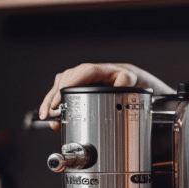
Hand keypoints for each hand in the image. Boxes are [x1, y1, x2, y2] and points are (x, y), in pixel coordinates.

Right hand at [37, 63, 171, 130]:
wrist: (139, 87)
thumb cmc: (137, 86)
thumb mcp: (135, 84)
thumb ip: (128, 82)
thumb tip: (120, 82)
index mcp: (103, 71)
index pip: (82, 74)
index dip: (68, 85)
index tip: (60, 99)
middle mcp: (91, 74)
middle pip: (67, 80)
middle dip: (55, 97)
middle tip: (50, 112)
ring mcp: (86, 81)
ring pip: (62, 86)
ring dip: (52, 101)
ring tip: (49, 116)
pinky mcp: (82, 89)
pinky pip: (65, 92)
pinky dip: (57, 103)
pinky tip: (53, 116)